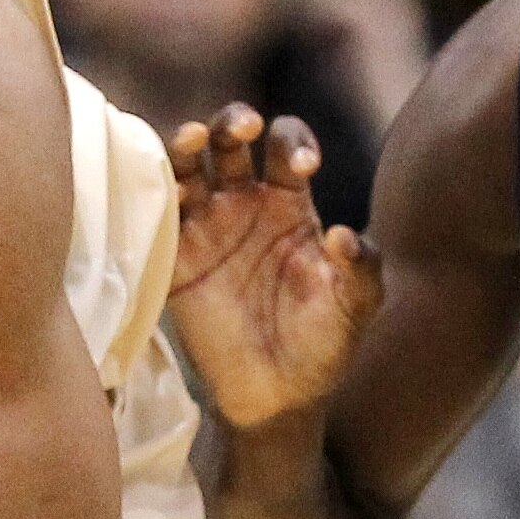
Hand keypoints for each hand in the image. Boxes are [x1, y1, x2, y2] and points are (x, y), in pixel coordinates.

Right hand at [167, 105, 381, 428]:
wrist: (277, 398)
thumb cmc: (323, 346)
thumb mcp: (357, 307)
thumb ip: (362, 269)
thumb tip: (343, 234)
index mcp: (289, 202)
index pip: (285, 145)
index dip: (292, 142)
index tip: (305, 166)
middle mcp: (244, 203)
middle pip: (229, 138)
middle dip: (234, 120)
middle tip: (245, 127)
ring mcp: (205, 227)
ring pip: (185, 163)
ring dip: (186, 140)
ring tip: (195, 137)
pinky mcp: (175, 259)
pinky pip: (158, 212)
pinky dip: (158, 189)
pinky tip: (170, 187)